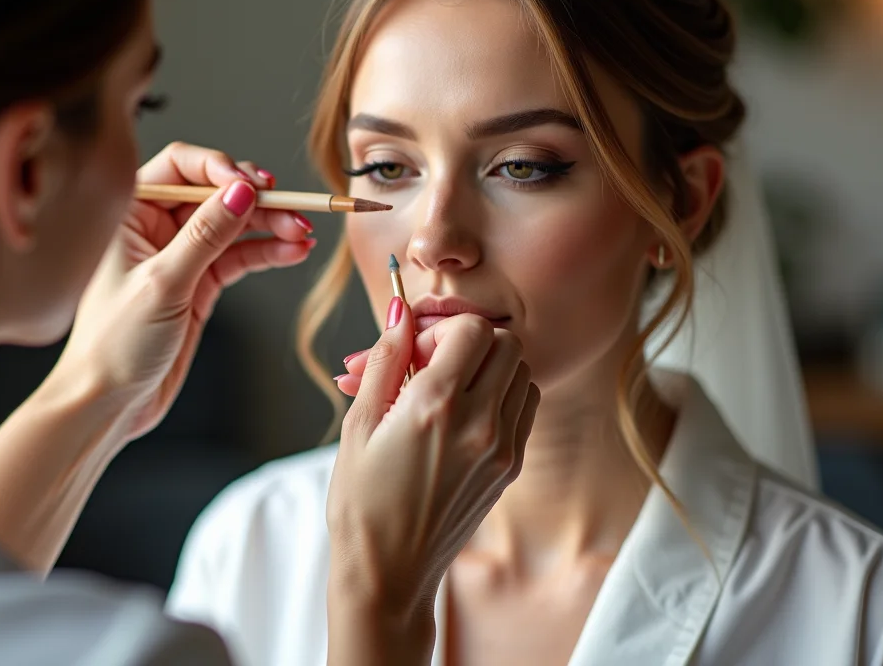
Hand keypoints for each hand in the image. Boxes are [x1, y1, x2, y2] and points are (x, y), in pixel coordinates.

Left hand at [43, 142, 314, 443]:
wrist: (109, 402)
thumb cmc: (114, 344)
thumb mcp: (163, 282)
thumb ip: (205, 234)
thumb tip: (240, 190)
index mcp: (130, 213)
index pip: (180, 166)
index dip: (219, 167)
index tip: (251, 185)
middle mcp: (155, 227)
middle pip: (215, 193)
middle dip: (257, 200)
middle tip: (294, 210)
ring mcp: (182, 255)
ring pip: (234, 225)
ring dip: (271, 226)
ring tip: (303, 234)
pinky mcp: (200, 284)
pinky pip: (240, 257)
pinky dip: (268, 253)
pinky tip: (293, 252)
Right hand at [324, 303, 539, 654]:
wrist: (389, 572)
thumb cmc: (361, 501)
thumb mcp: (358, 424)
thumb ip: (384, 360)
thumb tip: (401, 310)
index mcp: (434, 407)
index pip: (473, 328)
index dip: (443, 328)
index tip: (417, 351)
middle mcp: (478, 423)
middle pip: (506, 342)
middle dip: (471, 341)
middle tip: (434, 366)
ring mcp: (502, 447)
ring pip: (522, 371)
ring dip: (491, 366)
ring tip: (449, 391)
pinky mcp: (511, 467)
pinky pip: (525, 406)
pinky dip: (502, 395)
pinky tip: (465, 416)